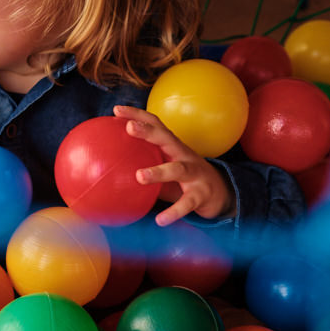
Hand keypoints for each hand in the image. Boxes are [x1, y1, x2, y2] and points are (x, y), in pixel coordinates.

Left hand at [112, 105, 236, 226]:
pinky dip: (174, 212)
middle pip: (167, 139)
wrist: (221, 194)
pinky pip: (186, 203)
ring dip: (159, 172)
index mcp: (173, 147)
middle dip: (148, 131)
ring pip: (177, 169)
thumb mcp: (165, 168)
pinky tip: (160, 220)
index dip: (138, 115)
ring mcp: (195, 173)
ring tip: (139, 176)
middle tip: (129, 128)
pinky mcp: (201, 194)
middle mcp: (184, 155)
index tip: (116, 110)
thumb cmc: (184, 180)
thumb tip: (108, 170)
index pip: (156, 125)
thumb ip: (143, 165)